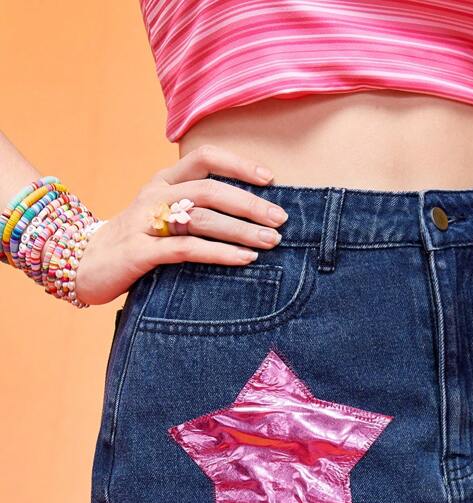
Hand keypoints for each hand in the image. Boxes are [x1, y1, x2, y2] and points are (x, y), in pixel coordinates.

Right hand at [74, 145, 288, 304]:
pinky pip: (188, 249)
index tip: (271, 180)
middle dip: (250, 204)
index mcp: (162, 181)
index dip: (239, 165)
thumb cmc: (134, 243)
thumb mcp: (162, 217)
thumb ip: (194, 210)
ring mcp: (146, 223)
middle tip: (280, 220)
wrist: (82, 265)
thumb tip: (248, 216)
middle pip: (210, 189)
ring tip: (271, 242)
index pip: (204, 157)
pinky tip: (245, 259)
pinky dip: (221, 253)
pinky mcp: (141, 252)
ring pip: (202, 218)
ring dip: (242, 230)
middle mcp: (154, 195)